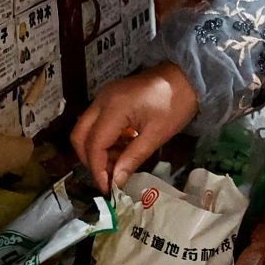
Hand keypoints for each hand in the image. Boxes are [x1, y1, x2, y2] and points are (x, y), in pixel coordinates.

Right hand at [70, 62, 199, 191]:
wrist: (185, 76)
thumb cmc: (175, 104)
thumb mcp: (157, 135)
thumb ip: (133, 158)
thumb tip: (116, 181)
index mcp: (114, 108)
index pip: (94, 144)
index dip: (97, 169)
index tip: (108, 189)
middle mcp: (102, 101)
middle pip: (80, 136)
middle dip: (90, 160)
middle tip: (108, 177)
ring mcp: (104, 98)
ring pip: (86, 130)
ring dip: (98, 151)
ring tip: (120, 164)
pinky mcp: (110, 99)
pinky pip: (97, 124)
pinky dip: (105, 141)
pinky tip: (123, 149)